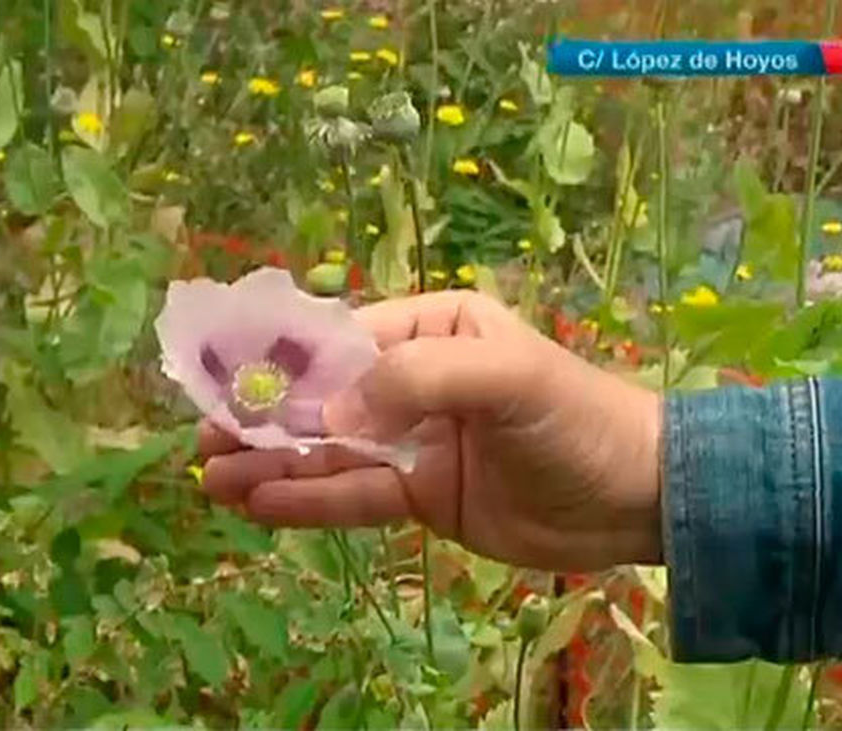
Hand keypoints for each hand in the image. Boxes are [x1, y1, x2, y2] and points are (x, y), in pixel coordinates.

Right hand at [199, 291, 662, 571]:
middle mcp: (415, 380)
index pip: (342, 339)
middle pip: (324, 396)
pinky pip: (354, 495)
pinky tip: (257, 503)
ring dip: (272, 462)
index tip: (228, 380)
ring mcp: (414, 441)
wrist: (639, 497)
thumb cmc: (576, 418)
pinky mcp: (420, 495)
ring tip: (211, 474)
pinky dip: (306, 501)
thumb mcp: (506, 377)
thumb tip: (328, 408)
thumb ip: (418, 379)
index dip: (285, 362)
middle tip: (203, 434)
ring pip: (330, 451)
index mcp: (433, 327)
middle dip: (265, 415)